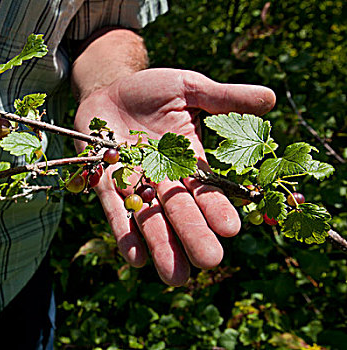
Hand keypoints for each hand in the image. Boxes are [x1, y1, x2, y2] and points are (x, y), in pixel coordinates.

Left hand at [74, 68, 275, 285]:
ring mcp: (134, 182)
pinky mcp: (104, 181)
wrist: (111, 89)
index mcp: (189, 160)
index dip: (218, 207)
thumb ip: (223, 97)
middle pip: (180, 211)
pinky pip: (114, 209)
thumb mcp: (189, 88)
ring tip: (174, 274)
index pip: (207, 188)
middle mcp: (164, 178)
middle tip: (208, 261)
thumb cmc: (152, 90)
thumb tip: (268, 99)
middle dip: (193, 234)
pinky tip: (134, 257)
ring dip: (160, 244)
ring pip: (149, 218)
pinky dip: (124, 231)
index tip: (231, 229)